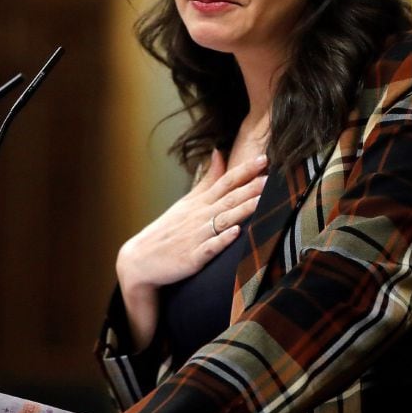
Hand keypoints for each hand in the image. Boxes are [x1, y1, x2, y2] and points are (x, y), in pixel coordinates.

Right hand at [116, 150, 267, 347]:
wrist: (140, 260)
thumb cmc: (168, 231)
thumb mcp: (187, 202)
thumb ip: (207, 179)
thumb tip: (219, 152)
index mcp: (199, 203)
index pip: (225, 182)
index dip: (244, 171)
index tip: (263, 159)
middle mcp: (199, 216)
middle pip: (228, 199)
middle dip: (250, 188)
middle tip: (271, 177)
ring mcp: (196, 237)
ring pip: (224, 220)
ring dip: (243, 210)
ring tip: (262, 200)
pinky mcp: (192, 257)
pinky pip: (210, 247)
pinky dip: (222, 239)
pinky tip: (236, 232)